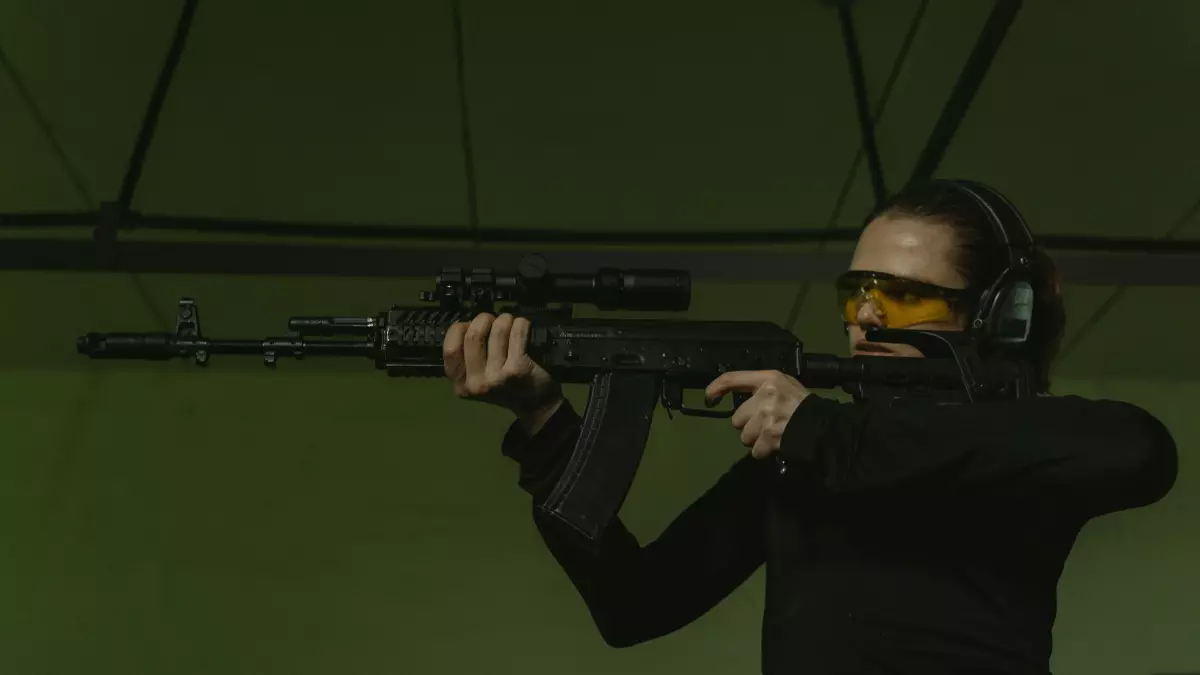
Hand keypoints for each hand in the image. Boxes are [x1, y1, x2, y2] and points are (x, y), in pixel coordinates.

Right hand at [443, 313, 562, 428]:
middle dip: (483, 319)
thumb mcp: (476, 380)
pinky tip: (522, 326)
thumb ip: (466, 358)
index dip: (458, 329)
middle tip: (492, 320)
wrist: (534, 404)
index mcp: (461, 385)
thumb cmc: (504, 387)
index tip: (469, 324)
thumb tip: (467, 324)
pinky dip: (521, 324)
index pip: (450, 350)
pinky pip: (517, 333)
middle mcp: (476, 383)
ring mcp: (497, 377)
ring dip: (504, 319)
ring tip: (509, 322)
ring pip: (497, 331)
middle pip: (473, 336)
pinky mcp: (517, 369)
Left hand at [705, 370, 809, 459]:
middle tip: (765, 425)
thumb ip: (763, 389)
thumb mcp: (785, 385)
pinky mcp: (770, 435)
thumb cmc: (803, 404)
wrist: (824, 426)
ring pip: (744, 436)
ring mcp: (767, 416)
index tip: (709, 397)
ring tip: (772, 435)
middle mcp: (765, 395)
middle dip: (748, 425)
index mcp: (769, 379)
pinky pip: (755, 450)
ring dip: (755, 440)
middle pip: (737, 418)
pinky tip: (775, 445)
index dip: (716, 387)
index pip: (732, 378)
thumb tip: (740, 400)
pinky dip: (764, 452)